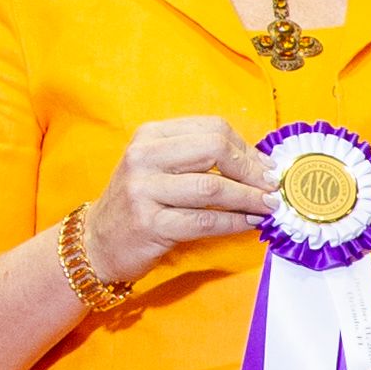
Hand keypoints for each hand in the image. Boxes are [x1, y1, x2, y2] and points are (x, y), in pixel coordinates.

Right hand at [85, 117, 274, 286]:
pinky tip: (250, 223)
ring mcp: (144, 190)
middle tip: (272, 186)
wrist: (99, 240)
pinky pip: (205, 221)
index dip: (247, 148)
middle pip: (214, 149)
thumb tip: (258, 164)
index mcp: (150, 136)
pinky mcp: (150, 224)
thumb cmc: (140, 203)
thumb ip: (199, 159)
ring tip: (269, 206)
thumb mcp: (160, 168)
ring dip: (249, 198)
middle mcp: (144, 157)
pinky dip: (235, 222)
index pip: (212, 128)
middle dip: (251, 169)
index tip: (266, 167)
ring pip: (213, 188)